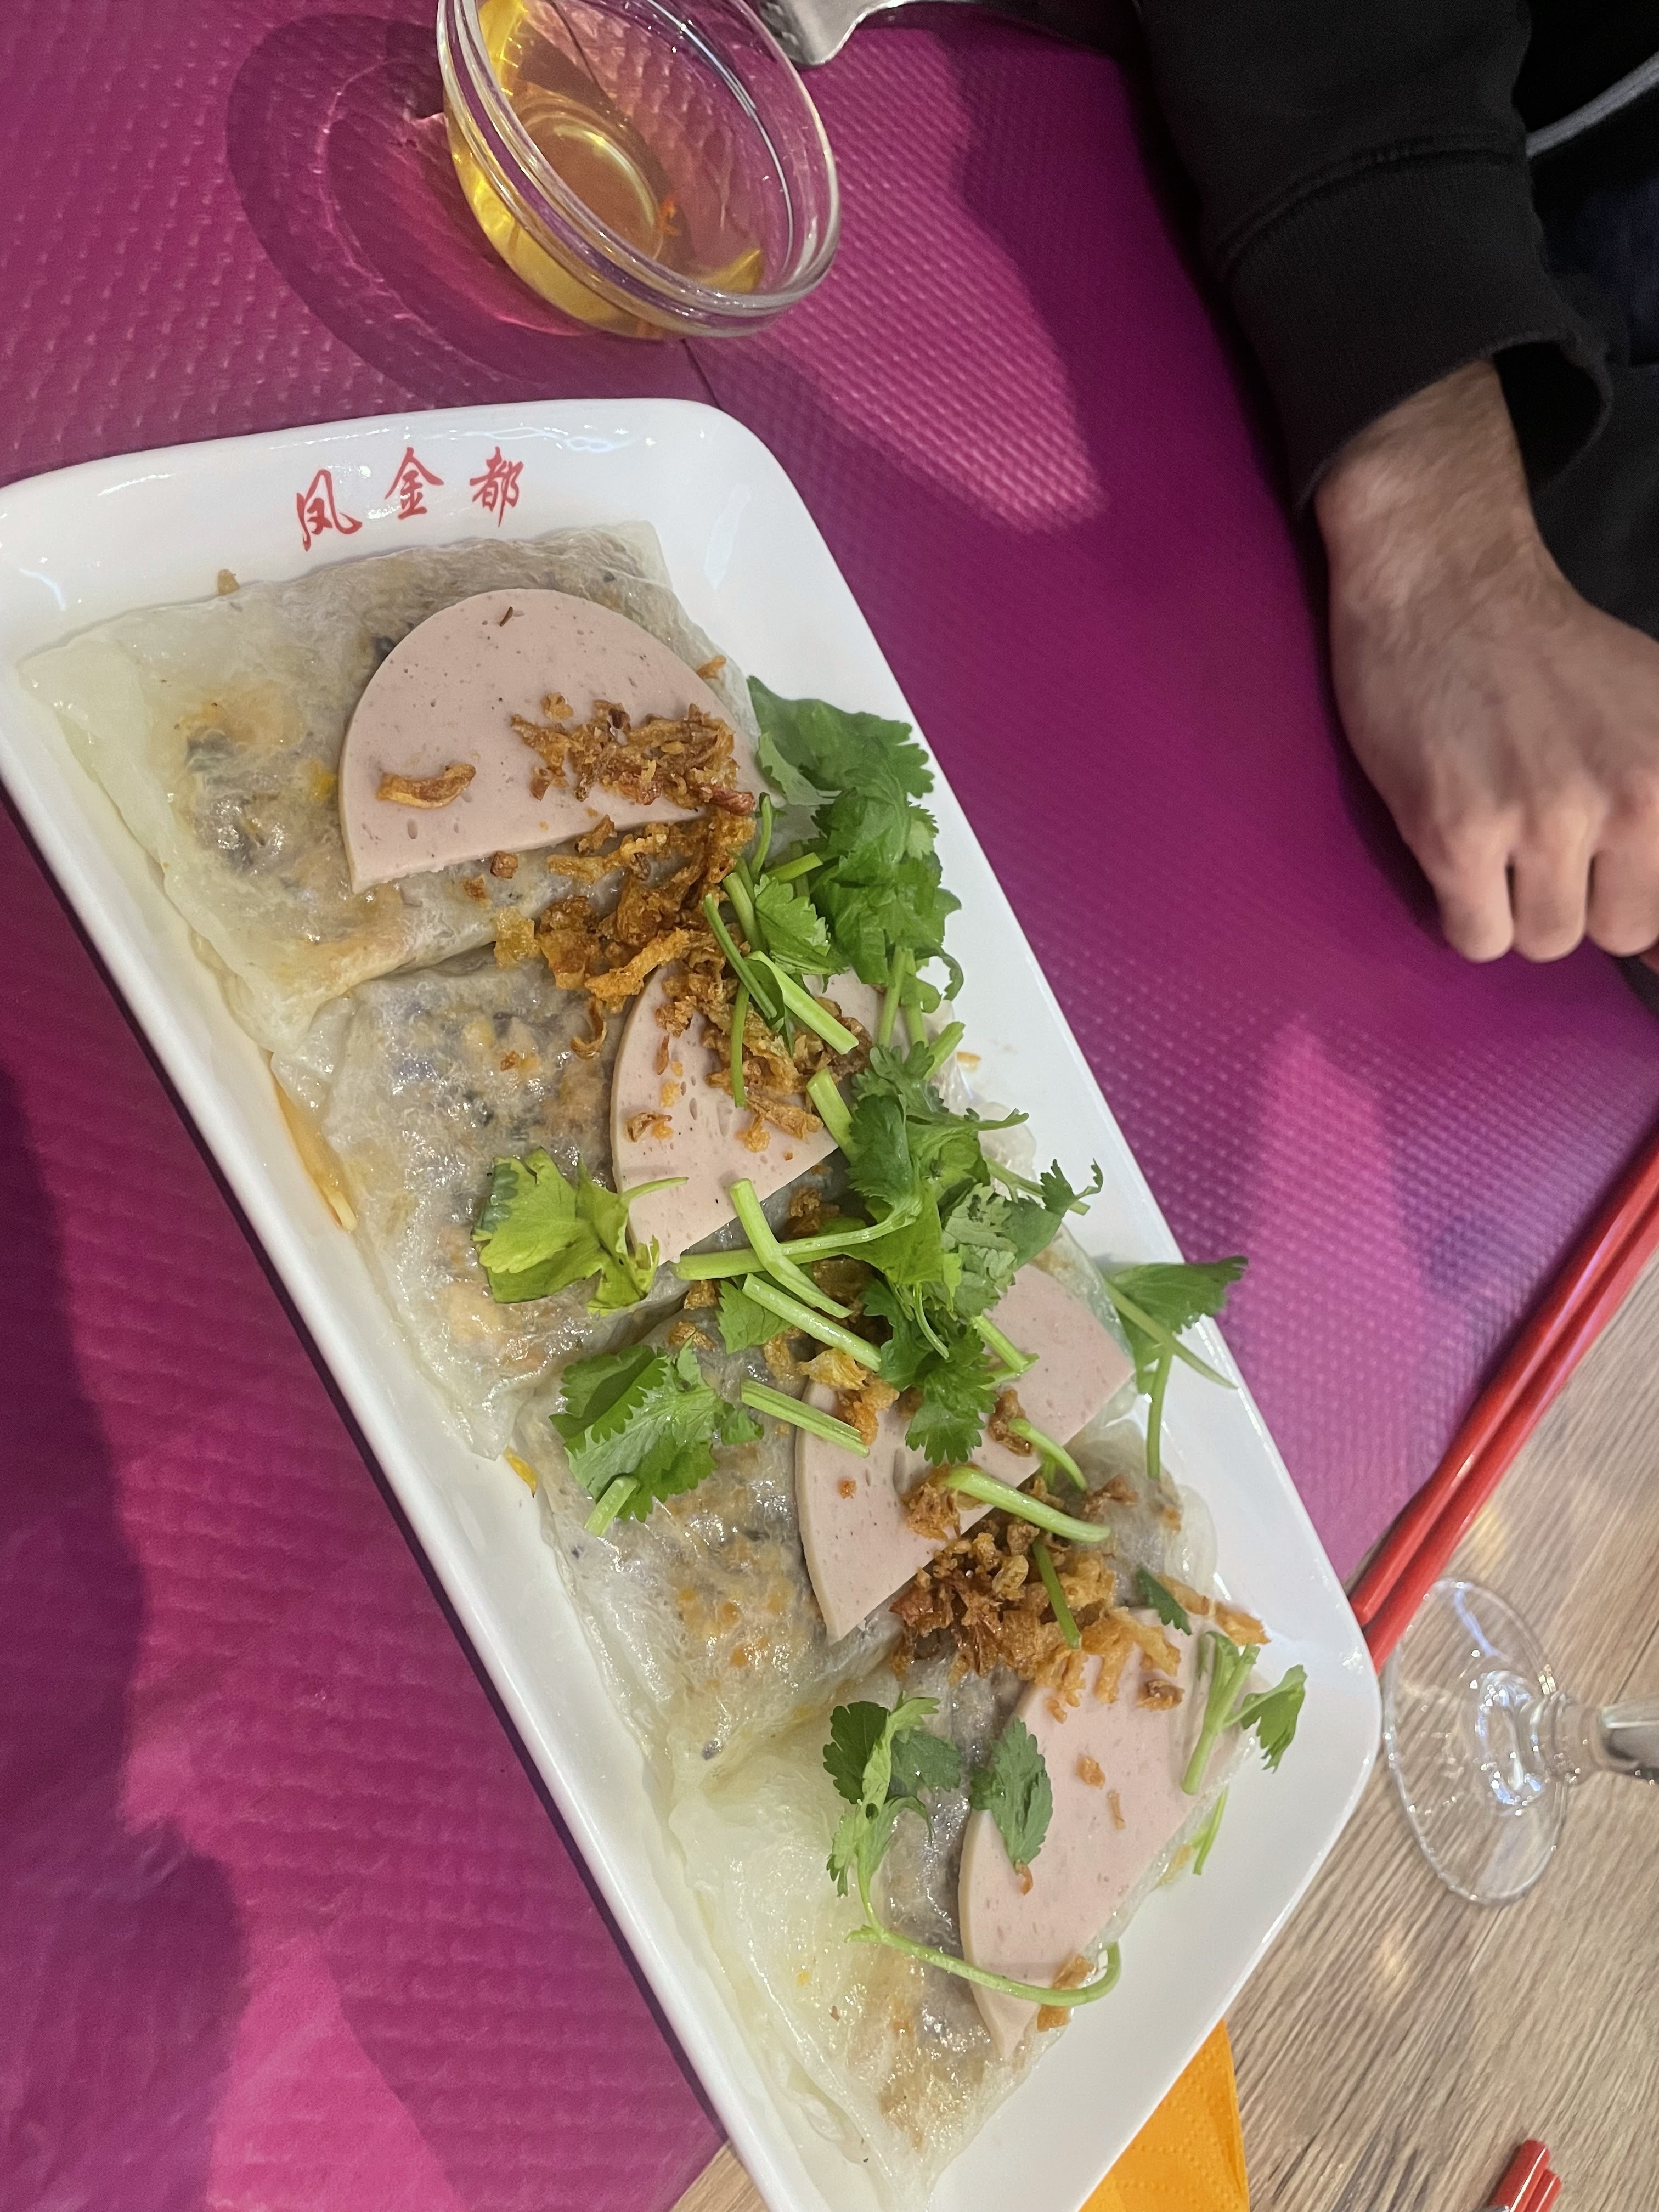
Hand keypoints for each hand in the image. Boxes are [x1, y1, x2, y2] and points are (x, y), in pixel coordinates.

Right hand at [1315, 361, 1658, 961]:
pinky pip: (1475, 937)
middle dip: (1578, 900)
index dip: (1639, 902)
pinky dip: (1462, 911)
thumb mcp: (1651, 712)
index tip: (1603, 876)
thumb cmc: (1545, 651)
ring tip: (1493, 844)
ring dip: (1514, 907)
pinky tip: (1454, 853)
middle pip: (1616, 929)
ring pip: (1544, 940)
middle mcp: (1634, 795)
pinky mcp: (1459, 830)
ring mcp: (1544, 817)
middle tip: (1540, 844)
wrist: (1445, 583)